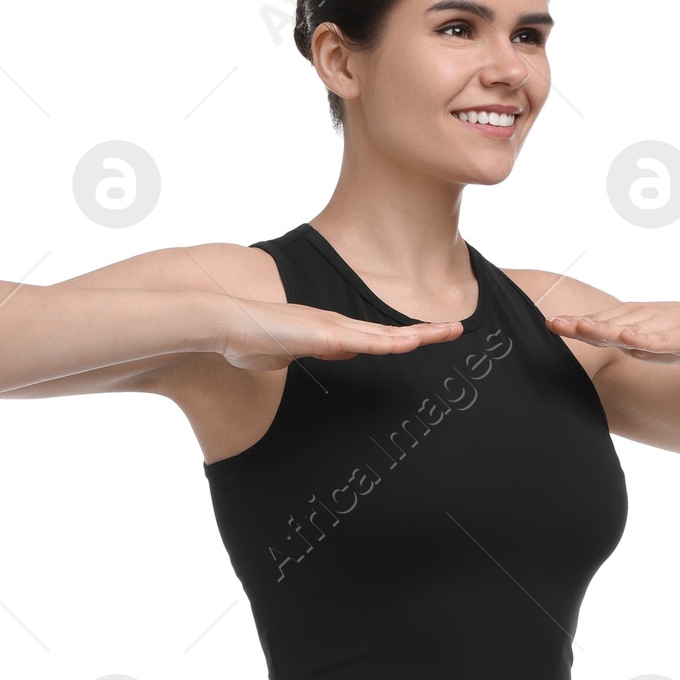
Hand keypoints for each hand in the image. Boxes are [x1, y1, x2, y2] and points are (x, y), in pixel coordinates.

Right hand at [216, 301, 464, 371]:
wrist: (225, 322)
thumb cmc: (243, 341)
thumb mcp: (278, 357)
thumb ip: (297, 356)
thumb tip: (307, 356)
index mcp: (327, 334)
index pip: (373, 339)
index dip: (399, 339)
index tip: (420, 341)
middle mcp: (337, 326)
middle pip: (390, 333)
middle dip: (423, 332)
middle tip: (454, 329)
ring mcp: (334, 328)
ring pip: (389, 334)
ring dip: (423, 334)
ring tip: (452, 330)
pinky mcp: (328, 333)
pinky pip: (370, 341)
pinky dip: (395, 342)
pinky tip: (417, 343)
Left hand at [545, 299, 679, 363]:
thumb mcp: (653, 343)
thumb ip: (626, 342)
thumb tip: (600, 340)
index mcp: (636, 321)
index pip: (600, 323)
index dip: (575, 325)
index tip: (550, 324)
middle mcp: (647, 319)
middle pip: (609, 322)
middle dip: (581, 324)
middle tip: (554, 323)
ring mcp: (666, 327)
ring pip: (632, 328)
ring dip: (605, 327)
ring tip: (582, 327)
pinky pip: (662, 340)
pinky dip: (644, 339)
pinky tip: (628, 338)